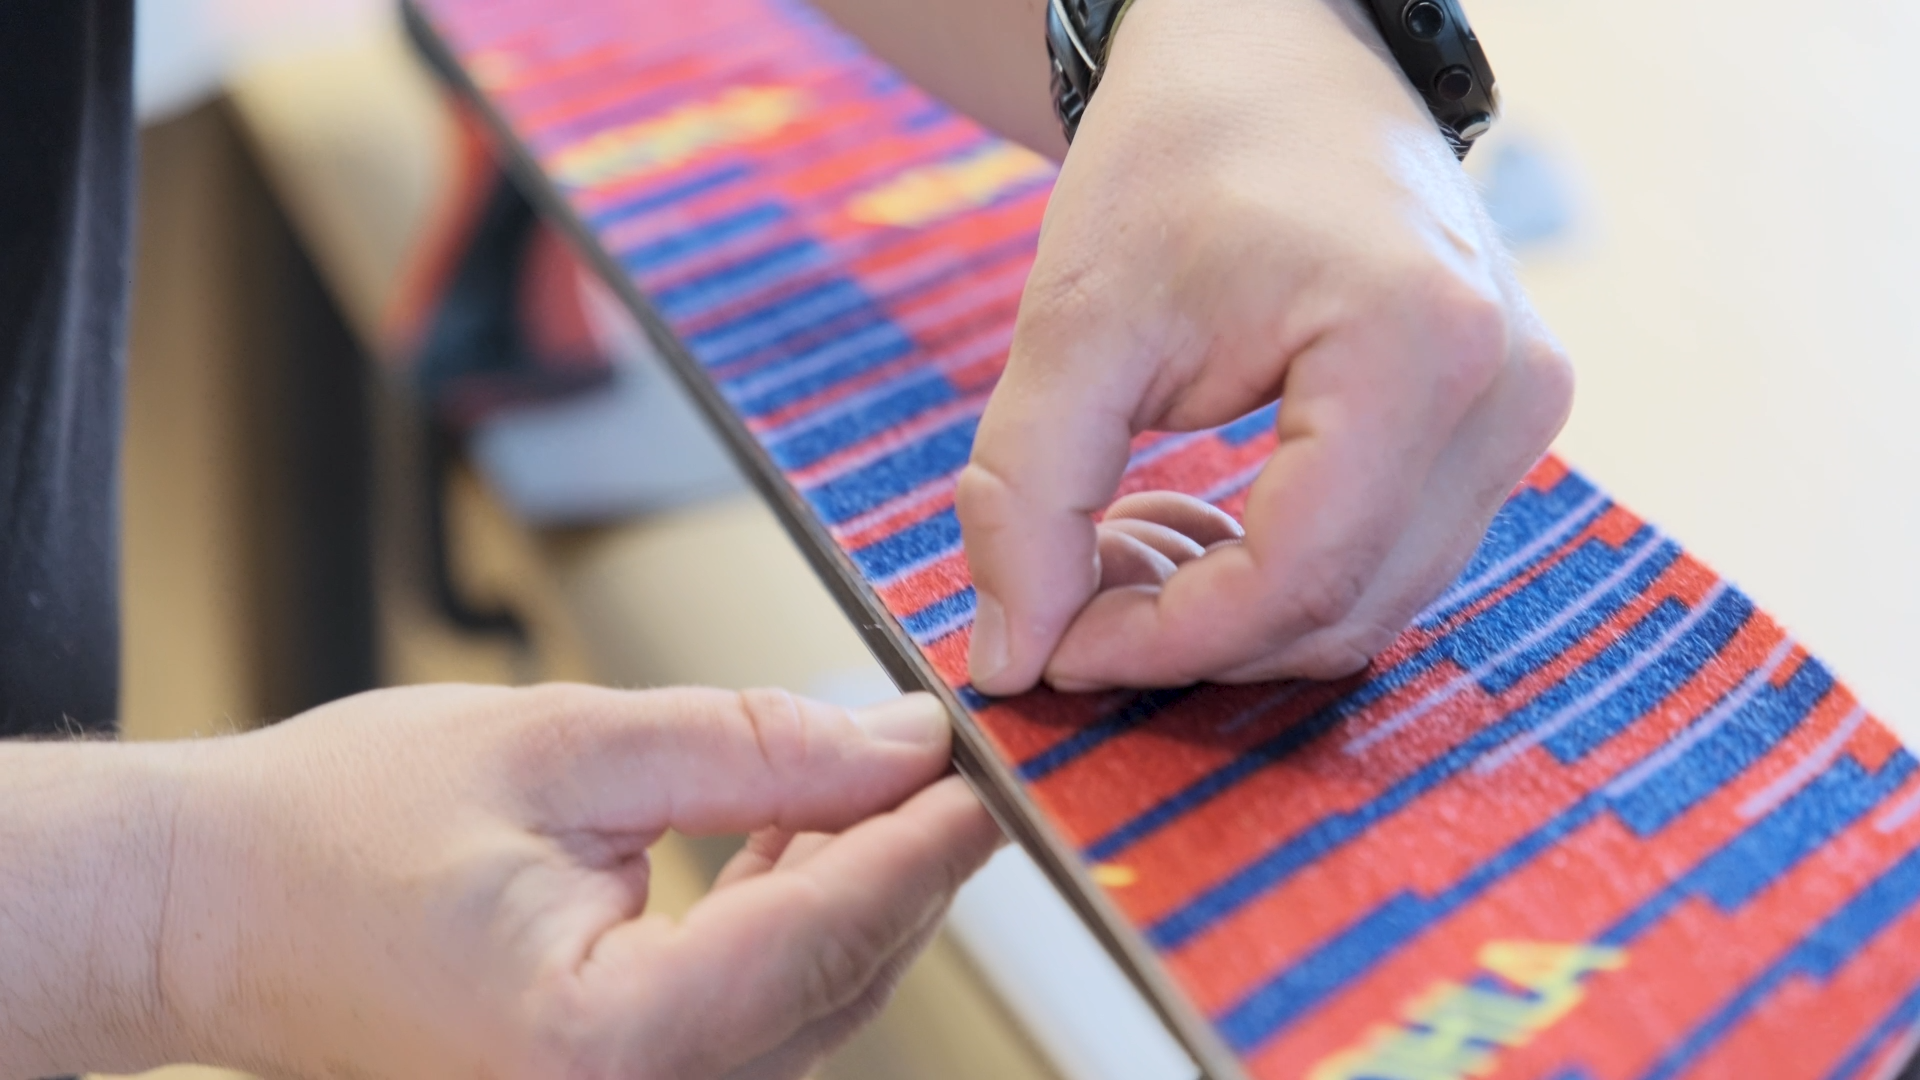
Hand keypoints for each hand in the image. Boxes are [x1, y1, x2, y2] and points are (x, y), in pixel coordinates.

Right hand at [149, 684, 997, 1079]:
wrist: (209, 904)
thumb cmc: (334, 831)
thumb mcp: (564, 746)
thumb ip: (748, 748)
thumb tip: (893, 742)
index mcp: (600, 1048)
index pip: (824, 939)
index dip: (923, 843)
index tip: (991, 769)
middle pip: (835, 980)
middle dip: (906, 861)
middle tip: (951, 753)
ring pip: (807, 999)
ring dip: (857, 886)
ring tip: (881, 772)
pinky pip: (750, 1011)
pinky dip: (793, 919)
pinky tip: (805, 831)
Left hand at [959, 0, 1573, 692]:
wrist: (1269, 56)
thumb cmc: (1179, 155)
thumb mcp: (1074, 324)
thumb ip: (1028, 498)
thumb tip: (1014, 660)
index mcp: (1416, 344)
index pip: (1297, 578)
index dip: (1163, 643)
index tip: (1055, 648)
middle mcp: (1504, 389)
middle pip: (1342, 610)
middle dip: (1190, 636)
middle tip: (1069, 593)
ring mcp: (1519, 408)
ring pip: (1369, 602)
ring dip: (1232, 612)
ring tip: (1120, 539)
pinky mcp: (1498, 421)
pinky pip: (1389, 558)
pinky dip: (1279, 577)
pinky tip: (1194, 523)